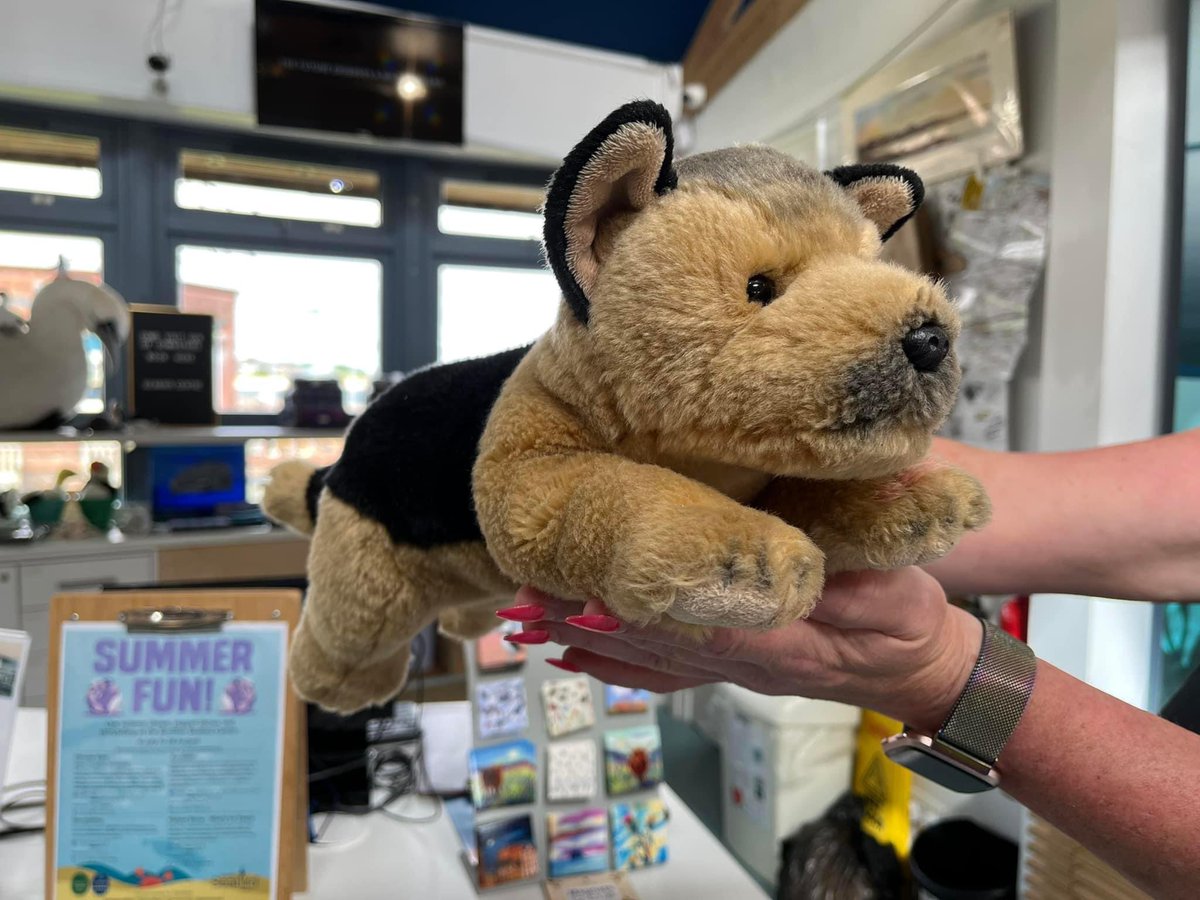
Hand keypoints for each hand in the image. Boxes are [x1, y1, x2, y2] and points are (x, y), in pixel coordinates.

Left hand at [501, 568, 982, 730]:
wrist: (917, 670)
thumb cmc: (909, 625)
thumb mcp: (901, 596)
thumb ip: (858, 587)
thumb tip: (800, 571)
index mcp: (782, 641)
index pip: (695, 627)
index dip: (636, 613)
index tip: (581, 594)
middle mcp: (744, 661)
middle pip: (652, 645)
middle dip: (586, 623)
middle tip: (524, 600)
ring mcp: (733, 670)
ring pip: (647, 659)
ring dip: (585, 641)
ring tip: (527, 620)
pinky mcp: (729, 666)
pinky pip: (661, 671)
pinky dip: (612, 664)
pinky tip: (573, 655)